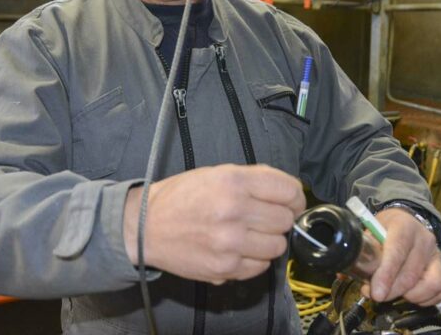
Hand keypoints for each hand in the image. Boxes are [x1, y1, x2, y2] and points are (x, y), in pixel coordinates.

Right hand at [123, 164, 305, 284]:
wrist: (146, 226)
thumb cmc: (182, 197)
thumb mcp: (217, 173)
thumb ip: (254, 180)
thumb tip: (289, 192)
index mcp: (234, 182)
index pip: (288, 191)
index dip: (295, 197)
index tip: (291, 201)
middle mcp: (235, 211)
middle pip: (285, 220)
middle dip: (279, 218)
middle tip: (264, 217)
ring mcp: (231, 243)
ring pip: (278, 246)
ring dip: (269, 240)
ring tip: (250, 234)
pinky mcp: (225, 267)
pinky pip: (261, 267)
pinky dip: (256, 259)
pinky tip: (240, 249)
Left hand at [360, 208, 440, 305]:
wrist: (407, 220)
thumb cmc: (386, 228)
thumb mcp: (372, 230)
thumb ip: (364, 250)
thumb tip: (347, 273)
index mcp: (403, 226)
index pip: (397, 252)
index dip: (386, 274)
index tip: (375, 292)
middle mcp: (424, 239)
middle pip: (411, 273)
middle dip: (391, 291)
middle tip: (375, 295)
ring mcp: (436, 254)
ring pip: (429, 284)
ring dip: (408, 296)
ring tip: (392, 293)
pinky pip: (440, 291)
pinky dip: (425, 299)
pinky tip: (409, 296)